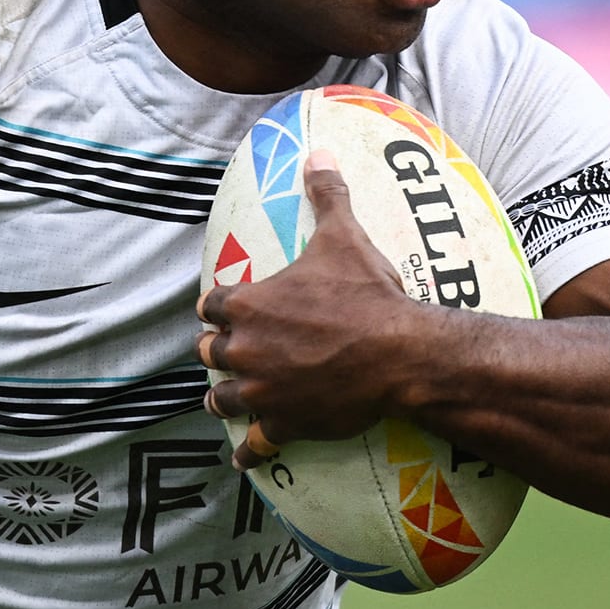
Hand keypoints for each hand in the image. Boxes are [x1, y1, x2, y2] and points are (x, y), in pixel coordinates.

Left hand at [195, 150, 430, 470]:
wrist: (400, 353)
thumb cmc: (369, 294)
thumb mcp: (344, 236)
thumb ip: (327, 194)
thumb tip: (319, 152)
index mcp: (248, 303)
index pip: (210, 304)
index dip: (218, 307)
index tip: (223, 310)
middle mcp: (244, 349)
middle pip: (209, 352)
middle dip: (217, 350)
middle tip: (228, 351)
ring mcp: (260, 390)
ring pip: (220, 397)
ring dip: (223, 396)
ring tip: (227, 397)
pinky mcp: (282, 423)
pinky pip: (253, 442)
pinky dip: (247, 450)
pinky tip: (243, 456)